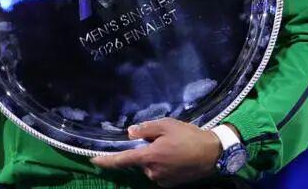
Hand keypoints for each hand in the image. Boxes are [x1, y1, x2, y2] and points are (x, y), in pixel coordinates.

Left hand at [90, 118, 222, 186]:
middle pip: (139, 161)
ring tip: (172, 146)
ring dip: (154, 158)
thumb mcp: (166, 125)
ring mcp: (162, 180)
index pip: (121, 161)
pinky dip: (163, 164)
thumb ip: (145, 128)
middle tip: (160, 140)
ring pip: (149, 167)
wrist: (214, 154)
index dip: (105, 161)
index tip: (93, 160)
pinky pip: (159, 172)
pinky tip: (176, 156)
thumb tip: (130, 134)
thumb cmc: (189, 136)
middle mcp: (153, 172)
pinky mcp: (171, 184)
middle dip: (144, 151)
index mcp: (149, 157)